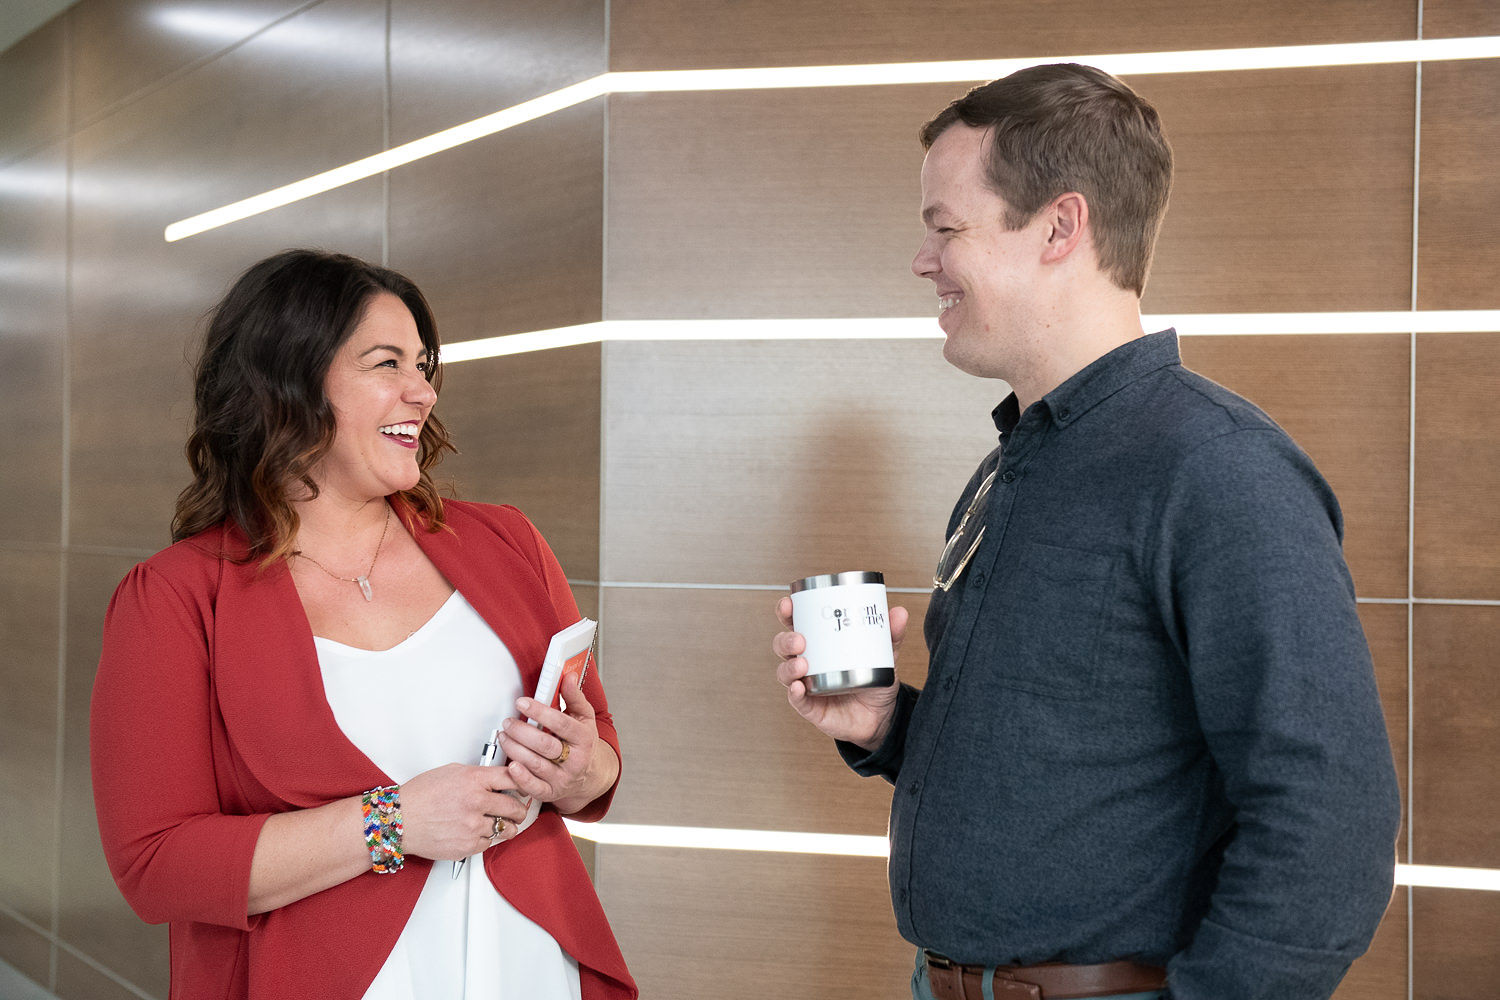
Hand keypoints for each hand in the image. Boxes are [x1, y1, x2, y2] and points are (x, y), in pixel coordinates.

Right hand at [397, 762, 530, 860]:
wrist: (399, 820)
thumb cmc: (420, 795)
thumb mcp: (451, 772)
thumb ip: (477, 775)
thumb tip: (497, 778)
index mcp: (474, 780)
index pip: (513, 778)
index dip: (522, 782)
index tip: (524, 786)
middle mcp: (476, 802)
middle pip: (515, 806)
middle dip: (520, 809)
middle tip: (519, 809)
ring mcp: (473, 826)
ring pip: (507, 828)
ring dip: (507, 826)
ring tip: (503, 823)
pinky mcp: (467, 846)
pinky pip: (490, 843)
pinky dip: (487, 838)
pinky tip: (480, 832)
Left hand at [498, 671, 614, 813]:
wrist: (590, 776)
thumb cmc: (583, 743)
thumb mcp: (584, 717)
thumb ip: (574, 697)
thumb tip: (568, 676)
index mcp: (584, 739)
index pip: (561, 724)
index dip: (540, 712)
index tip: (523, 703)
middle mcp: (575, 761)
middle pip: (545, 745)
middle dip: (522, 731)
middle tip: (508, 722)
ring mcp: (563, 778)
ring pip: (535, 764)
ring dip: (514, 749)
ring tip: (504, 736)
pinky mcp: (551, 792)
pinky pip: (533, 788)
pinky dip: (520, 777)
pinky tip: (510, 764)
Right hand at [772, 595, 906, 751]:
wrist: (881, 716)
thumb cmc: (874, 681)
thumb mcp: (885, 655)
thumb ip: (891, 634)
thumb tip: (899, 613)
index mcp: (820, 642)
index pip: (796, 623)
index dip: (787, 612)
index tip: (789, 605)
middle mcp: (808, 661)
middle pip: (783, 646)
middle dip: (786, 639)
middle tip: (800, 639)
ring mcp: (807, 684)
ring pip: (785, 672)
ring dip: (789, 666)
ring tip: (802, 663)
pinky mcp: (810, 707)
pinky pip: (796, 699)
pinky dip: (794, 693)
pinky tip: (799, 687)